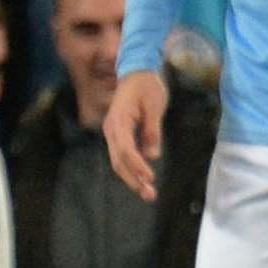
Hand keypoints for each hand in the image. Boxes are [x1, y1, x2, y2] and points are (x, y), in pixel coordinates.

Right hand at [102, 68, 167, 202]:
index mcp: (119, 120)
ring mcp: (113, 133)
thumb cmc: (147, 86)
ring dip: (132, 178)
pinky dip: (132, 169)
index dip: (137, 165)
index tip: (150, 177)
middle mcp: (112, 129)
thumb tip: (152, 155)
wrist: (137, 72)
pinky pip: (123, 157)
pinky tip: (144, 181)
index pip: (126, 149)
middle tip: (150, 195)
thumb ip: (152, 130)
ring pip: (119, 162)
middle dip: (133, 179)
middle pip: (119, 161)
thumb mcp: (155, 105)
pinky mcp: (119, 136)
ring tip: (148, 193)